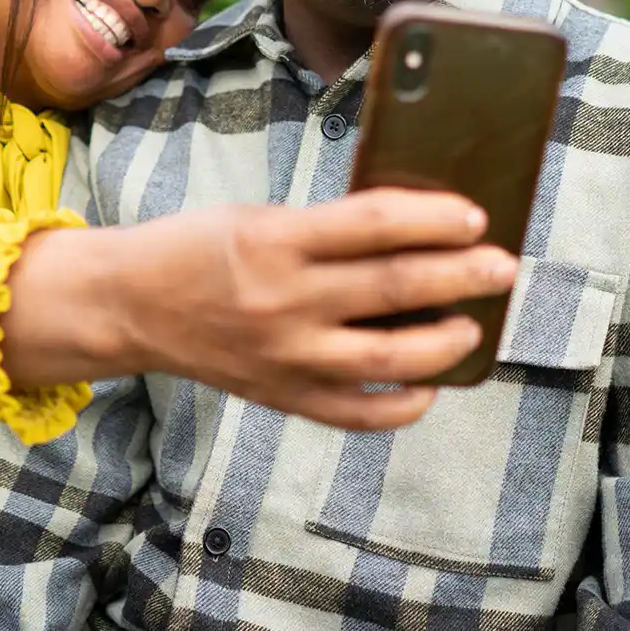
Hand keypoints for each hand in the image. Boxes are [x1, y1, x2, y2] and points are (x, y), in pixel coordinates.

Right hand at [1, 189, 515, 430]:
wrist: (127, 305)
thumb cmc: (195, 248)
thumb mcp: (256, 217)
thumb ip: (325, 229)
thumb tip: (414, 235)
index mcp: (274, 241)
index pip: (375, 224)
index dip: (435, 219)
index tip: (475, 216)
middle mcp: (283, 301)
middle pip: (395, 288)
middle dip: (462, 275)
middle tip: (501, 266)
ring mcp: (285, 357)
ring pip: (389, 359)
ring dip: (445, 342)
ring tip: (472, 326)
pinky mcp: (282, 396)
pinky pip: (358, 414)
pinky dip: (403, 404)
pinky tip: (428, 385)